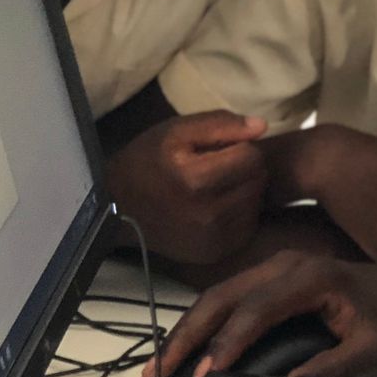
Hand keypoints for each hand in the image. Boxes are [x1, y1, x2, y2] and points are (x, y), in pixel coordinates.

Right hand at [104, 111, 267, 265]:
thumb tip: (261, 126)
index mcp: (196, 179)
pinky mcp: (216, 253)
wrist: (115, 209)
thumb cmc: (146, 162)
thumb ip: (219, 123)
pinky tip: (216, 207)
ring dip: (244, 190)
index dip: (241, 146)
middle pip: (259, 179)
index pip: (252, 156)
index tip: (221, 149)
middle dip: (245, 168)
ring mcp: (213, 238)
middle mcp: (208, 213)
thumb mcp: (174, 131)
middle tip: (219, 167)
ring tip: (216, 186)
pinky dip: (239, 213)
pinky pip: (247, 224)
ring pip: (256, 202)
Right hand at [140, 249, 376, 376]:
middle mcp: (284, 266)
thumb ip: (329, 370)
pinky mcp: (267, 279)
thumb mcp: (370, 350)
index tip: (206, 376)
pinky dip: (200, 326)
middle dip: (186, 338)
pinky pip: (225, 299)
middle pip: (221, 298)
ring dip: (184, 333)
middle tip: (157, 376)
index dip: (227, 343)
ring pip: (215, 297)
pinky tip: (183, 352)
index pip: (256, 310)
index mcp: (310, 278)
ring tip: (157, 371)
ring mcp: (273, 268)